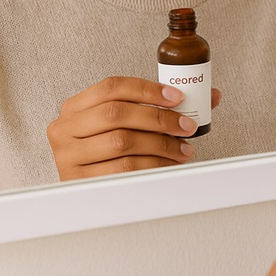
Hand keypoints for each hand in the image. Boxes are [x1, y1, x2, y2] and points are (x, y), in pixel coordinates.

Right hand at [47, 76, 221, 180]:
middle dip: (160, 119)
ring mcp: (68, 156)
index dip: (148, 89)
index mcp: (75, 106)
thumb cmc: (108, 148)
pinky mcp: (79, 182)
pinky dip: (153, 166)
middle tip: (186, 125)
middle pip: (117, 114)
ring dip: (161, 145)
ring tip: (182, 148)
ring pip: (122, 142)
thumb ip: (161, 106)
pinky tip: (168, 165)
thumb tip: (210, 96)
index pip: (112, 86)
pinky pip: (123, 170)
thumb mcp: (127, 121)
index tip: (177, 97)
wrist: (83, 189)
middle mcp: (65, 128)